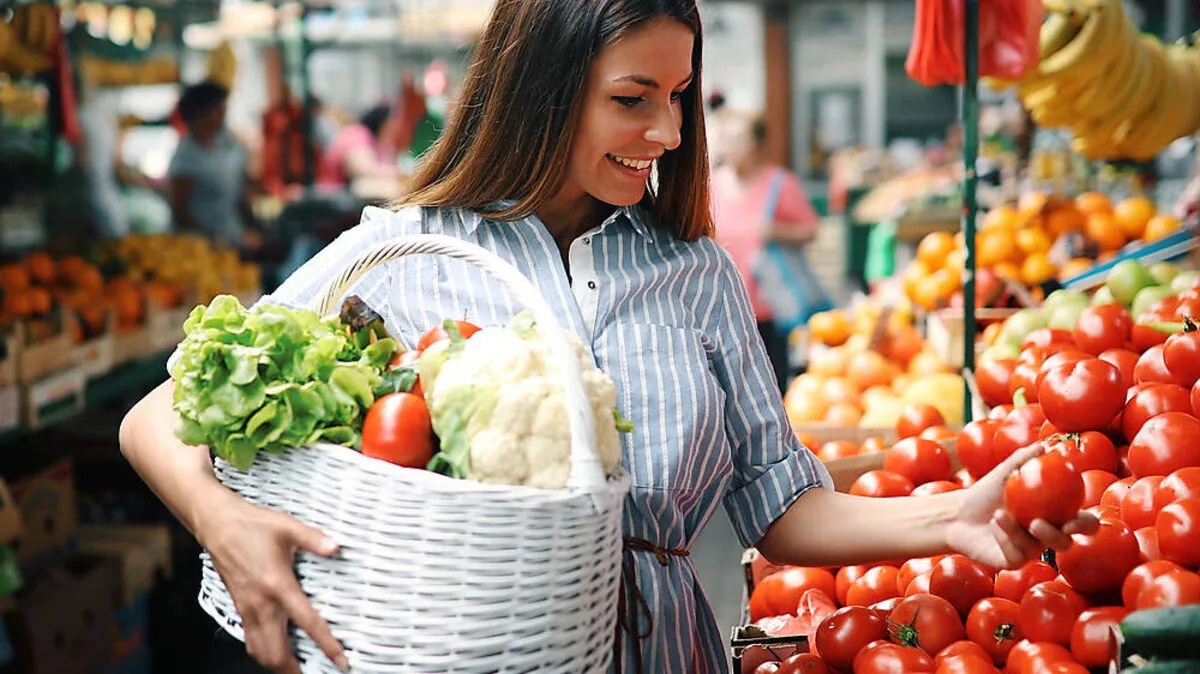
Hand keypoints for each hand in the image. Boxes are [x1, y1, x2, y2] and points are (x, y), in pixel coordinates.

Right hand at [201, 493, 348, 672]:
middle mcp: (261, 603)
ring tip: (297, 668)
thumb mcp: (288, 527)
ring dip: (278, 665)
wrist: (217, 524)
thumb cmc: (250, 525)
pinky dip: (264, 652)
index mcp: (277, 585)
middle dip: (295, 670)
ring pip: (260, 652)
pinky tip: (276, 650)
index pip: (307, 623)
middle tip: (317, 670)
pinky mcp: (240, 607)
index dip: (327, 645)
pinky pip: (251, 640)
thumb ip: (315, 539)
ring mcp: (248, 608)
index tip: (340, 659)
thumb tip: (336, 547)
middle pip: (277, 653)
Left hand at [945, 443, 1099, 569]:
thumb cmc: (986, 493)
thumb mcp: (1005, 473)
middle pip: (1067, 543)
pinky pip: (1015, 553)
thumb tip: (1045, 445)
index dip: (1088, 522)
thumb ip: (1025, 459)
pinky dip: (1005, 535)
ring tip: (1004, 514)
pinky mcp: (1012, 562)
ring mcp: (1030, 551)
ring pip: (1037, 548)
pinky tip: (994, 521)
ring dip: (1021, 531)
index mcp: (1053, 516)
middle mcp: (1046, 536)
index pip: (1082, 523)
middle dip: (1064, 536)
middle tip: (1054, 524)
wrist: (959, 513)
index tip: (1080, 513)